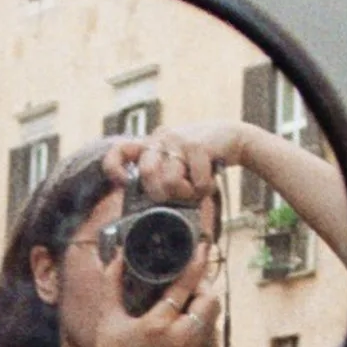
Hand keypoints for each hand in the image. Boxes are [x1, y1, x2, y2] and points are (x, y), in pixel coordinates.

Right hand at [84, 240, 218, 346]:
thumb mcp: (107, 318)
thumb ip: (112, 283)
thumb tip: (117, 256)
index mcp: (157, 325)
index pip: (185, 287)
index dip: (196, 264)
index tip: (202, 248)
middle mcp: (180, 338)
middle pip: (210, 300)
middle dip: (203, 285)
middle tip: (188, 279)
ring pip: (213, 314)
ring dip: (204, 300)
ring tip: (185, 294)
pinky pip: (207, 329)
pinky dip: (200, 316)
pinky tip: (183, 313)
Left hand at [96, 124, 243, 210]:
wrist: (232, 136)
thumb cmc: (199, 158)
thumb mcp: (176, 163)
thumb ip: (161, 177)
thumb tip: (148, 210)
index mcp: (150, 144)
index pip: (120, 151)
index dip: (115, 169)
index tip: (124, 183)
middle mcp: (160, 139)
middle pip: (146, 174)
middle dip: (162, 194)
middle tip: (178, 194)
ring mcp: (178, 140)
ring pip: (171, 182)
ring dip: (187, 194)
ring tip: (196, 188)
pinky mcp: (197, 145)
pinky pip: (197, 183)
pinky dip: (205, 190)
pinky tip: (210, 181)